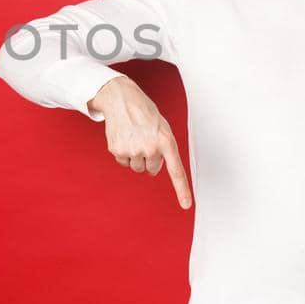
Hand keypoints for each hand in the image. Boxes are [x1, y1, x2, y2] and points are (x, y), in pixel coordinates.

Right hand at [88, 76, 192, 208]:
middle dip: (149, 159)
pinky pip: (123, 162)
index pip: (176, 170)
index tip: (186, 205)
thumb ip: (164, 147)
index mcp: (166, 141)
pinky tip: (123, 136)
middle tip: (145, 140)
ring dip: (135, 156)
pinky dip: (123, 152)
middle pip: (151, 169)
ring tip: (133, 136)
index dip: (182, 190)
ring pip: (136, 167)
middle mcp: (151, 148)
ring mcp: (133, 150)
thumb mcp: (162, 127)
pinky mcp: (118, 150)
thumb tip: (154, 168)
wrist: (121, 98)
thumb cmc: (144, 112)